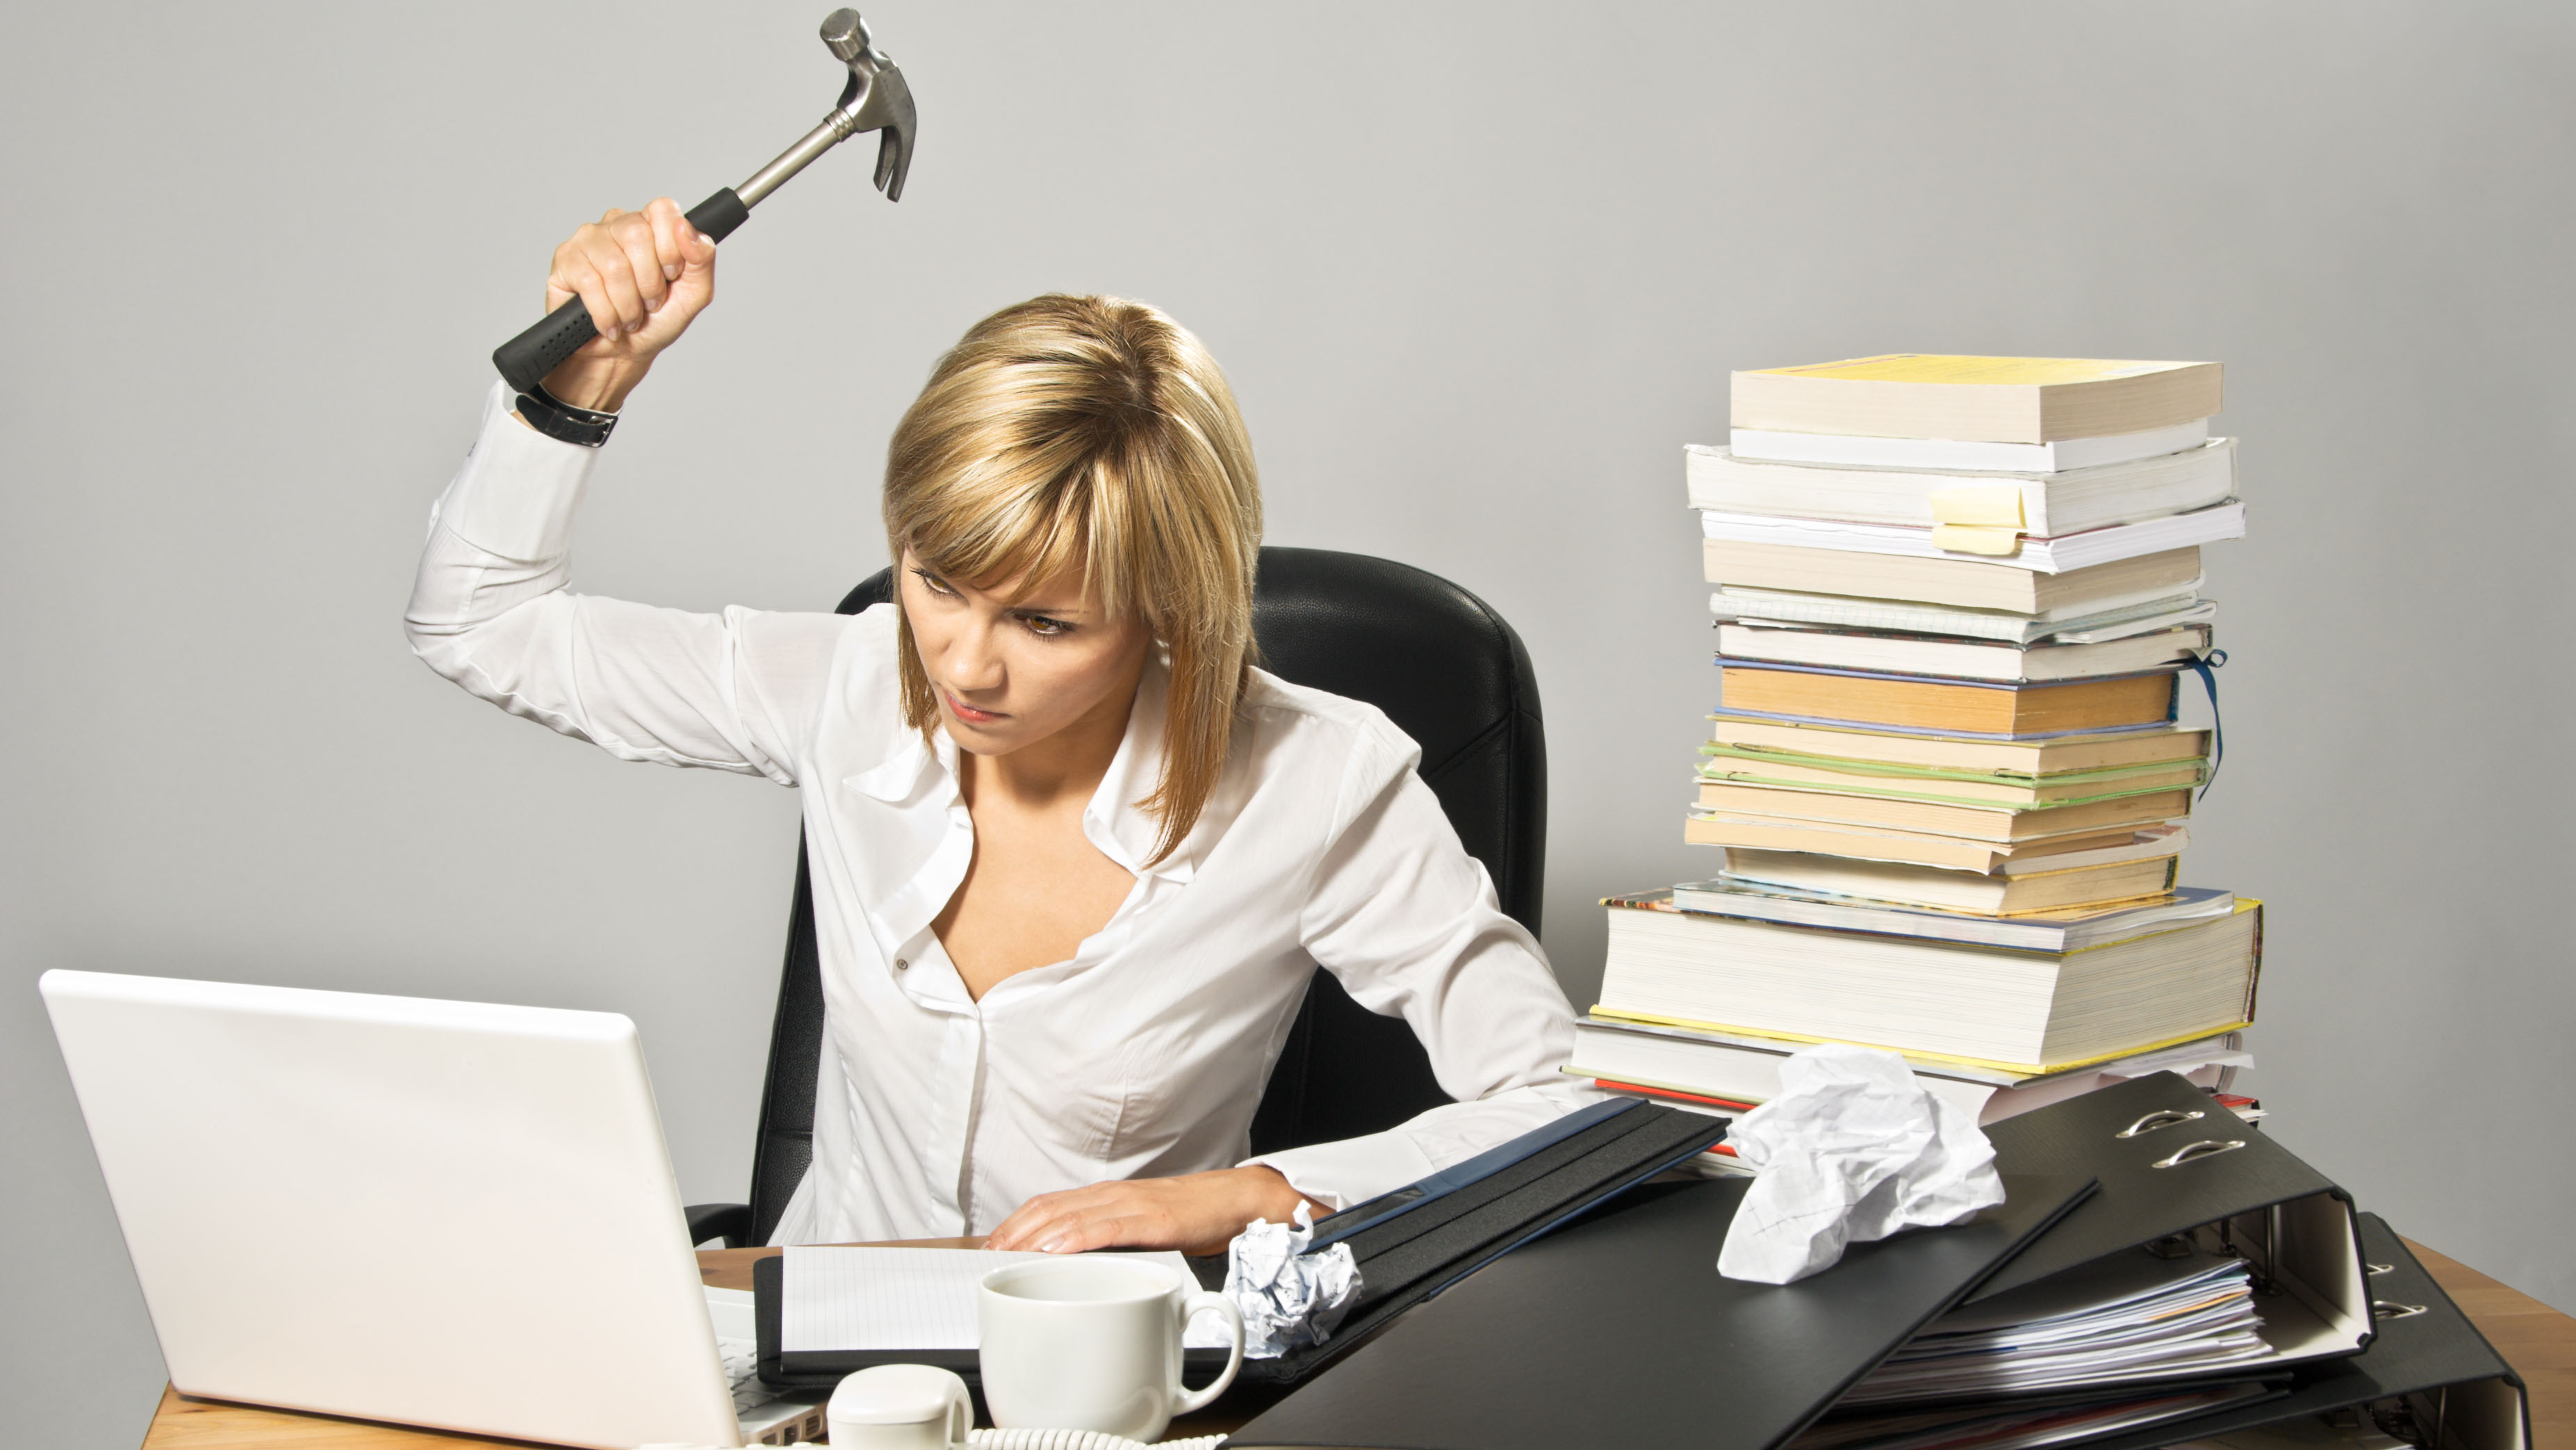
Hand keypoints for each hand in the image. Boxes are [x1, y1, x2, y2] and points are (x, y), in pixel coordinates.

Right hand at [531, 198, 718, 412]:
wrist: (622, 354)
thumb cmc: (656, 321)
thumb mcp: (693, 294)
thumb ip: (702, 258)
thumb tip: (687, 228)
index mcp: (651, 226)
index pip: (662, 210)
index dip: (670, 247)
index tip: (671, 275)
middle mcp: (618, 224)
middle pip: (637, 234)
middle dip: (649, 282)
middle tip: (649, 303)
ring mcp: (588, 239)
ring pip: (613, 263)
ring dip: (627, 304)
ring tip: (629, 317)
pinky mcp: (565, 260)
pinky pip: (589, 282)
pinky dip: (606, 313)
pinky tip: (610, 322)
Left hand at [985, 1167, 1316, 1256]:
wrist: (1237, 1200)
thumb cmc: (1192, 1217)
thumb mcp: (1142, 1227)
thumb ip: (1111, 1237)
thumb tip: (1078, 1259)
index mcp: (1108, 1198)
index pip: (1049, 1205)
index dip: (1015, 1224)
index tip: (990, 1246)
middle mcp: (1113, 1196)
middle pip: (1049, 1210)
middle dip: (1013, 1233)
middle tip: (985, 1256)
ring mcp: (1131, 1206)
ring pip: (1070, 1217)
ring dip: (1033, 1237)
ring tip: (1006, 1256)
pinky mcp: (1152, 1221)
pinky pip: (1107, 1229)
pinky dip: (1076, 1240)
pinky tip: (1056, 1251)